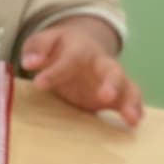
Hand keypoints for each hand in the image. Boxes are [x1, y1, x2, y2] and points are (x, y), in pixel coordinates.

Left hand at [20, 23, 142, 124]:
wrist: (80, 44)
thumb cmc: (57, 47)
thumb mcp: (43, 41)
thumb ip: (36, 49)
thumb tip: (29, 63)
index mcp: (80, 49)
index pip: (69, 59)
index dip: (54, 72)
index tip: (39, 84)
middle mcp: (100, 63)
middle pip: (112, 70)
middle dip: (111, 83)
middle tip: (106, 97)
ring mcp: (110, 80)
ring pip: (127, 87)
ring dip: (130, 101)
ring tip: (132, 118)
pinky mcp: (114, 95)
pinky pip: (129, 100)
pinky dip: (134, 110)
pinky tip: (134, 123)